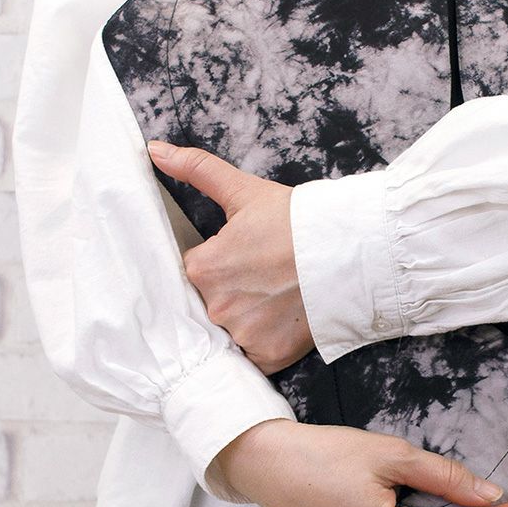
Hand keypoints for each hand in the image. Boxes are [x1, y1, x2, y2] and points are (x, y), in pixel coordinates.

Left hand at [146, 140, 313, 374]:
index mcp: (202, 268)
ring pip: (230, 332)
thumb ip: (197, 170)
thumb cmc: (298, 221)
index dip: (217, 264)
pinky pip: (252, 356)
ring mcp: (243, 334)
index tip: (242, 258)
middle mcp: (216, 306)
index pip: (193, 273)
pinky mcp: (268, 356)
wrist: (353, 251)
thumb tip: (154, 150)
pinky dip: (264, 342)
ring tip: (274, 298)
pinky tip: (281, 320)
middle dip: (229, 293)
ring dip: (245, 319)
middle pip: (209, 305)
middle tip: (262, 277)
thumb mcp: (244, 191)